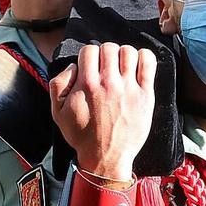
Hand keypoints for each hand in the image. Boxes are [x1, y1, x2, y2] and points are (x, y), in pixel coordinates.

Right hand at [51, 43, 155, 181]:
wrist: (106, 157)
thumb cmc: (82, 136)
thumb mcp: (57, 112)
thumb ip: (58, 84)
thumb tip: (72, 66)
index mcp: (86, 84)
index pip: (89, 50)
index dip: (89, 56)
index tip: (92, 66)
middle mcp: (108, 82)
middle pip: (109, 48)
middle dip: (106, 54)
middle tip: (106, 67)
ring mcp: (129, 87)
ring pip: (128, 52)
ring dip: (123, 55)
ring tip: (121, 67)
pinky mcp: (145, 95)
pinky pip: (148, 63)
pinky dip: (144, 58)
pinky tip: (138, 65)